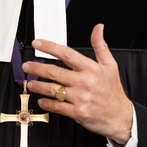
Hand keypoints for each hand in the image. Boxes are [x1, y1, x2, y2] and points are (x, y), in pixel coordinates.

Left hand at [24, 24, 132, 144]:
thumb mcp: (110, 66)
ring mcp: (80, 98)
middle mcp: (84, 82)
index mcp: (91, 69)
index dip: (50, 47)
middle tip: (27, 66)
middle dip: (37, 67)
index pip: (67, 54)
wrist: (120, 117)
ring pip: (53, 89)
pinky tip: (41, 101)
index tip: (37, 43)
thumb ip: (100, 46)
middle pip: (55, 72)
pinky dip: (46, 104)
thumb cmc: (113, 92)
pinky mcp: (77, 112)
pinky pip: (57, 106)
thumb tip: (98, 29)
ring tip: (31, 83)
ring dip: (38, 86)